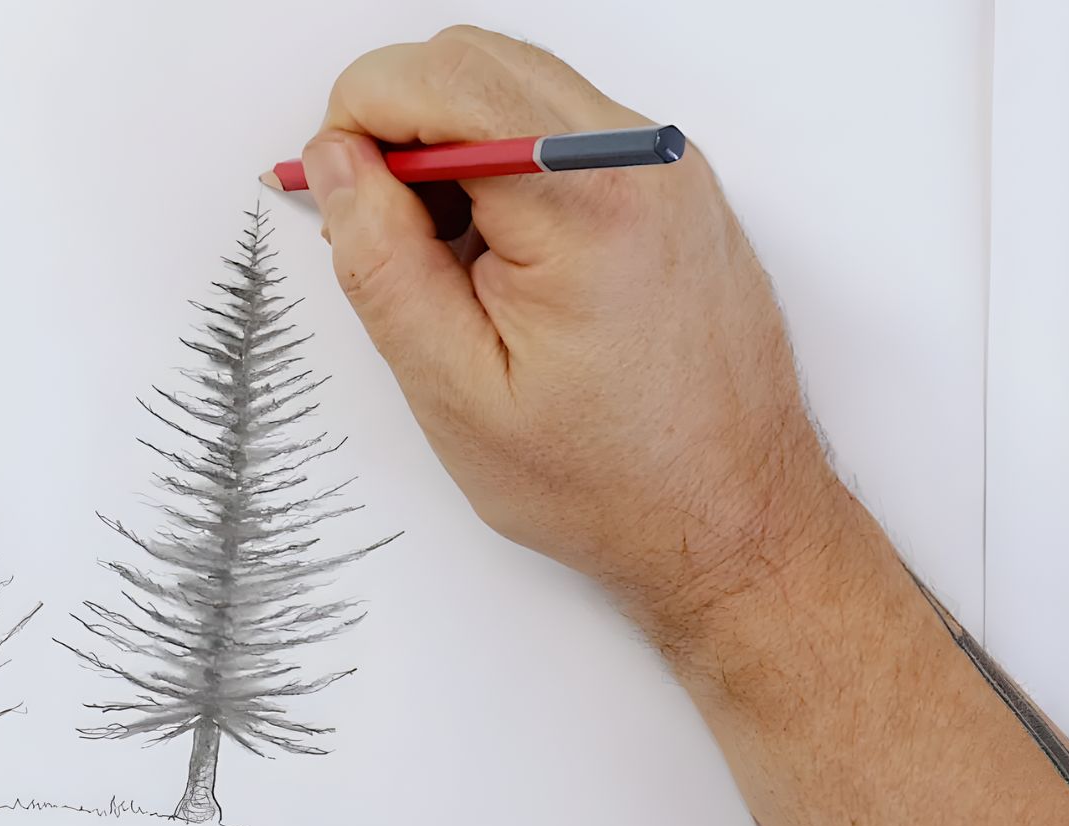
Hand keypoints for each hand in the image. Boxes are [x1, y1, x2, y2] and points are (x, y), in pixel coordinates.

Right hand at [305, 26, 852, 631]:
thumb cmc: (609, 479)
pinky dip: (502, 165)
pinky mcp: (670, 185)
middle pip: (473, 60)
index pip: (435, 79)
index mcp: (582, 204)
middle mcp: (639, 159)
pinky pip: (560, 128)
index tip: (335, 195)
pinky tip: (493, 258)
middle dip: (396, 124)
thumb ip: (379, 260)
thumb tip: (336, 163)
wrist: (733, 521)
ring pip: (514, 84)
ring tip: (442, 258)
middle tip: (375, 227)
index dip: (355, 123)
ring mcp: (665, 166)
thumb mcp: (454, 389)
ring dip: (448, 144)